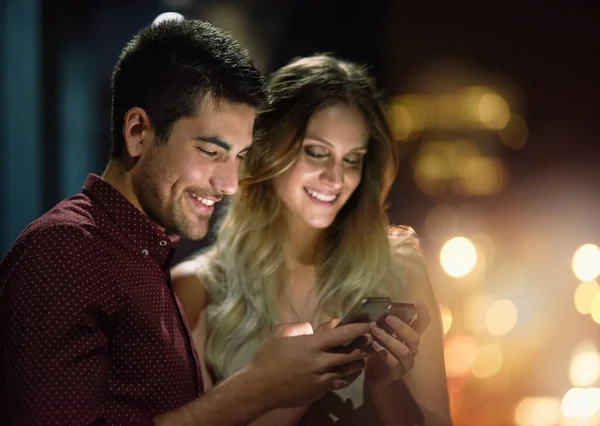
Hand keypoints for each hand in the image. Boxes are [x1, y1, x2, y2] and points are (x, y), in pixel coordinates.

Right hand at [246, 321, 370, 408]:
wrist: (260, 388)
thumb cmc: (268, 357)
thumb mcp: (283, 334)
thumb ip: (304, 327)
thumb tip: (323, 325)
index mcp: (311, 345)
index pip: (342, 335)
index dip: (358, 329)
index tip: (369, 324)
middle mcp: (320, 363)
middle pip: (350, 354)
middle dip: (364, 345)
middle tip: (370, 339)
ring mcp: (321, 379)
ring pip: (349, 370)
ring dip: (358, 362)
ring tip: (363, 355)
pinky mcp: (320, 392)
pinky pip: (340, 383)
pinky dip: (349, 376)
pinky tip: (351, 371)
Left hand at [365, 299, 430, 388]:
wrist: (373, 376)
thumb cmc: (378, 351)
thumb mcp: (381, 334)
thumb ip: (383, 324)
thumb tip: (378, 309)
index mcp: (409, 338)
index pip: (422, 325)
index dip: (422, 314)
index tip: (416, 302)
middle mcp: (411, 350)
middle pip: (414, 338)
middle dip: (402, 327)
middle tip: (388, 318)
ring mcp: (406, 363)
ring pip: (405, 351)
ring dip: (390, 340)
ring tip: (375, 332)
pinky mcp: (397, 373)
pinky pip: (394, 363)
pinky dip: (384, 353)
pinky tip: (374, 346)